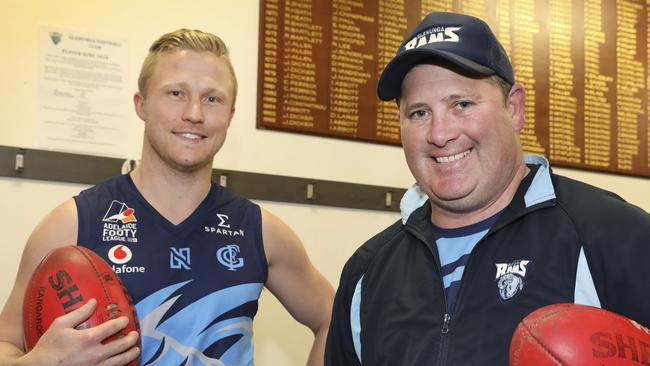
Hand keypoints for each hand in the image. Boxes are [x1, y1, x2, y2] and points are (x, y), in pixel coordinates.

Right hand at [21, 298, 139, 365]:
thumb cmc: (48, 346)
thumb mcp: (60, 325)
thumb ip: (79, 313)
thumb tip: (93, 301)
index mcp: (88, 338)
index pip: (113, 327)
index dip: (122, 322)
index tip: (125, 320)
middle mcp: (96, 354)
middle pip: (121, 345)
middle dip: (131, 339)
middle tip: (134, 334)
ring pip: (119, 361)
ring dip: (130, 354)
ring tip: (136, 349)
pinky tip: (122, 363)